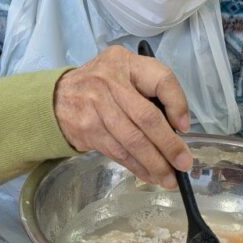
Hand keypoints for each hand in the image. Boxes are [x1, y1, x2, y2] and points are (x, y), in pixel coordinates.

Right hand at [54, 46, 192, 188]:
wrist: (56, 98)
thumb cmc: (100, 85)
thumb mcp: (124, 73)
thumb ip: (149, 91)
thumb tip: (177, 127)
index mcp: (126, 63)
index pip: (161, 79)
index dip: (177, 104)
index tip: (185, 127)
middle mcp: (110, 82)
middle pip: (147, 118)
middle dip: (169, 144)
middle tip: (183, 163)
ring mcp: (96, 107)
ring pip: (133, 141)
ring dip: (154, 164)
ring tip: (169, 179)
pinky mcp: (88, 130)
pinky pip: (119, 153)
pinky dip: (137, 167)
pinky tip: (149, 175)